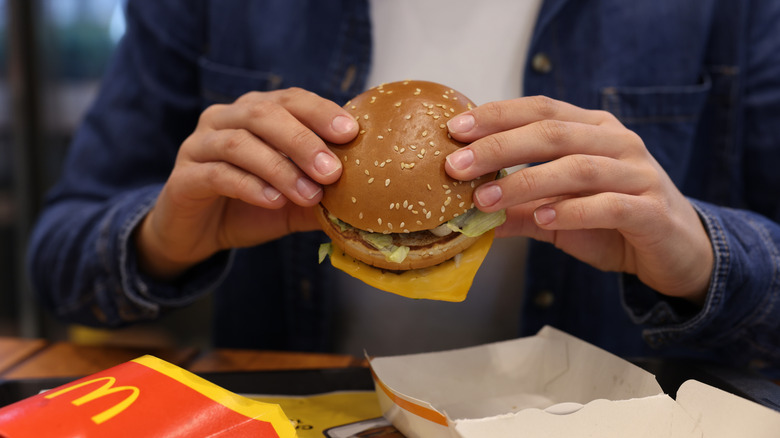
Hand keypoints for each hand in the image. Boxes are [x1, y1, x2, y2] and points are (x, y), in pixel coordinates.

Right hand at [136, 88, 357, 279]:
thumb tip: (367, 200)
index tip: (351, 132)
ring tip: (309, 194)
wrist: (197, 234)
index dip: (320, 111)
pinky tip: (274, 201)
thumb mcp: (295, 201)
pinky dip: (250, 186)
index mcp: (255, 113)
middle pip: (264, 114)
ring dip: (280, 168)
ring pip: (239, 143)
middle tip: (332, 170)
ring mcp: (199, 145)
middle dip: (303, 140)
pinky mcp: (184, 178)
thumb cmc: (250, 207)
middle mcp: (224, 119)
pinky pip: (217, 174)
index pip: (290, 99)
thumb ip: (324, 195)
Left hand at [444, 96, 712, 302]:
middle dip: (499, 146)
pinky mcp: (652, 210)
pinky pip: (609, 205)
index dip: (496, 115)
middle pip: (553, 133)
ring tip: (486, 200)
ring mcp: (638, 174)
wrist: (677, 251)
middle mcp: (617, 142)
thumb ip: (516, 209)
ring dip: (525, 182)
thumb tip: (464, 215)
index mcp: (593, 129)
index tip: (454, 130)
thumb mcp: (555, 215)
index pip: (540, 109)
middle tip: (457, 166)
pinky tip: (542, 219)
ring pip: (577, 168)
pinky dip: (572, 211)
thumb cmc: (612, 223)